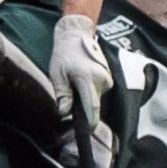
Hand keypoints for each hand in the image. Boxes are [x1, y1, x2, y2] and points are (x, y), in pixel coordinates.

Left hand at [50, 13, 117, 167]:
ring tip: (74, 86)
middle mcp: (102, 81)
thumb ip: (63, 95)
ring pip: (96, 99)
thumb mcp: (57, 75)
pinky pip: (99, 92)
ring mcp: (108, 79)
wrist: (77, 34)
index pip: (92, 109)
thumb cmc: (65, 54)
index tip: (87, 133)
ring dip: (86, 99)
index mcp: (88, 80)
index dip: (90, 123)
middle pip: (94, 106)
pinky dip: (90, 93)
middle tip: (70, 102)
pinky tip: (81, 83)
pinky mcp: (109, 78)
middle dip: (83, 109)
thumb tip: (65, 113)